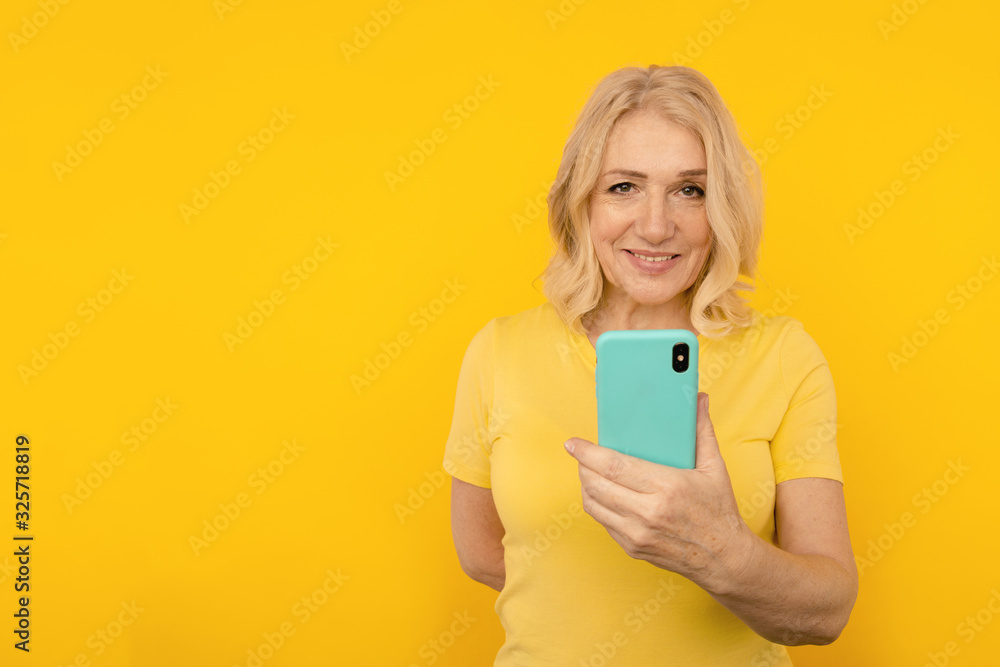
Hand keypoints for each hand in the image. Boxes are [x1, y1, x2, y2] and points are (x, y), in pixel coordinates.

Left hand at [564, 392, 754, 591]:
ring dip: (586, 485)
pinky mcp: (632, 547)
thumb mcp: (714, 468)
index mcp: (666, 487)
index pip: (614, 466)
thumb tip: (698, 399)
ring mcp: (637, 533)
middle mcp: (648, 512)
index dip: (588, 453)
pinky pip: (603, 522)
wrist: (723, 558)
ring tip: (588, 472)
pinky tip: (602, 493)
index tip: (573, 443)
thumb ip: (702, 430)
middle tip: (580, 454)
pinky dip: (597, 505)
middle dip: (582, 466)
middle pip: (597, 484)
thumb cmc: (718, 511)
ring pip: (593, 505)